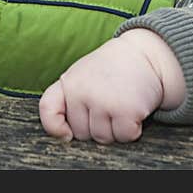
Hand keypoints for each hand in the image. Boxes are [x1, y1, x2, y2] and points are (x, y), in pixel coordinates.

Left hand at [38, 29, 185, 143]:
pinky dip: (133, 129)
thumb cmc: (111, 69)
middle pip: (82, 133)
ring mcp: (103, 102)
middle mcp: (82, 92)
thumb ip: (70, 98)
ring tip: (121, 104)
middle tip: (109, 104)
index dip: (55, 127)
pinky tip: (134, 109)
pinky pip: (125, 136)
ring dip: (115, 129)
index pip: (48, 110)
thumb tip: (65, 135)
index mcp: (68, 82)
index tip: (67, 134)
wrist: (144, 53)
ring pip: (104, 138)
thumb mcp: (82, 74)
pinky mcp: (126, 110)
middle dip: (96, 126)